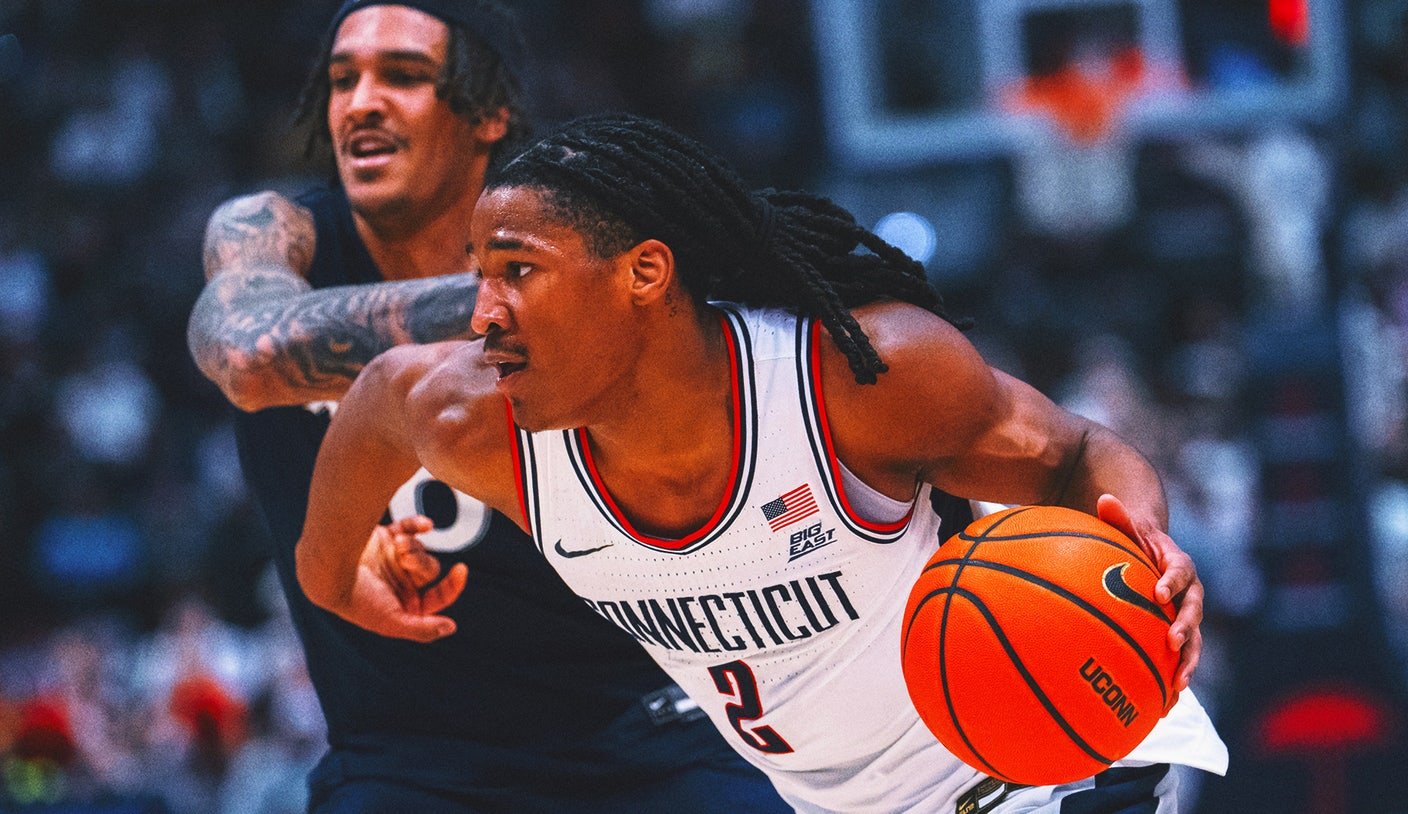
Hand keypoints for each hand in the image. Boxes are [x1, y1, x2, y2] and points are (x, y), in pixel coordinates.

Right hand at [341, 516, 467, 642]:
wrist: (328, 570)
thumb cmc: (358, 600)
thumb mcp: (391, 621)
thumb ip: (422, 628)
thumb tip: (450, 627)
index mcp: (404, 604)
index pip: (439, 597)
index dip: (453, 585)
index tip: (461, 570)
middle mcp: (401, 582)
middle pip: (430, 569)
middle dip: (422, 562)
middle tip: (405, 558)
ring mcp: (393, 559)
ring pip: (420, 548)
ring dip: (412, 545)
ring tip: (396, 545)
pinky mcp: (384, 538)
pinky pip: (410, 528)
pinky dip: (418, 524)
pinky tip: (424, 525)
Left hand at [1096, 494, 1201, 703]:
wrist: (1151, 554)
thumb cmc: (1134, 540)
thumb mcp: (1127, 527)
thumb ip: (1118, 516)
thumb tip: (1105, 497)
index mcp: (1177, 564)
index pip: (1180, 572)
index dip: (1172, 581)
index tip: (1158, 593)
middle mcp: (1189, 592)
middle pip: (1194, 611)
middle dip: (1185, 628)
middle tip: (1172, 642)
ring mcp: (1186, 616)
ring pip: (1193, 641)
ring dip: (1188, 661)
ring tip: (1178, 685)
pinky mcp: (1178, 634)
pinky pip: (1180, 658)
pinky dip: (1175, 678)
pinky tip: (1165, 706)